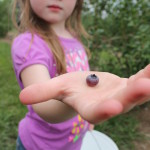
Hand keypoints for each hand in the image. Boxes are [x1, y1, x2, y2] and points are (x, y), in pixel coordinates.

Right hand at [19, 65, 149, 123]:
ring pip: (136, 91)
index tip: (113, 107)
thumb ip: (43, 92)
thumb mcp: (58, 87)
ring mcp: (121, 95)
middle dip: (132, 96)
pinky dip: (148, 73)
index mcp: (90, 108)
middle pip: (121, 102)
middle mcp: (109, 105)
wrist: (87, 88)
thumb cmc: (71, 88)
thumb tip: (22, 97)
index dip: (103, 111)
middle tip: (145, 86)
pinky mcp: (128, 85)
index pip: (96, 113)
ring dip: (146, 82)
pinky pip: (140, 78)